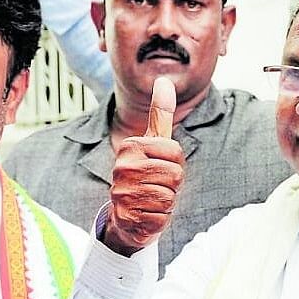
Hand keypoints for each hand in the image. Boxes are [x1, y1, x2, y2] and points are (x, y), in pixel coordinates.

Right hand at [103, 77, 184, 255]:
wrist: (127, 215)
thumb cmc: (145, 174)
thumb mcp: (152, 143)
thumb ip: (160, 113)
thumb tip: (164, 80)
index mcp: (131, 146)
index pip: (175, 152)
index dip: (175, 162)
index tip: (161, 165)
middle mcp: (123, 167)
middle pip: (175, 174)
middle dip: (173, 183)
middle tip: (157, 185)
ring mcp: (123, 193)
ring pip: (170, 196)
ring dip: (166, 201)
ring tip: (152, 199)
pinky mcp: (128, 217)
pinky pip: (162, 216)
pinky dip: (159, 218)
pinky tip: (147, 214)